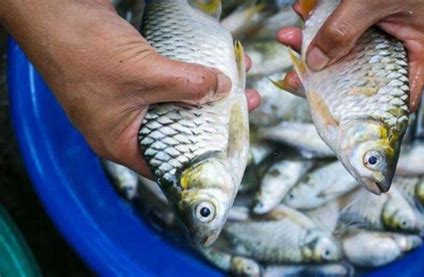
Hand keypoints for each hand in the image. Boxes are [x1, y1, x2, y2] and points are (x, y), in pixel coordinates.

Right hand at [1, 0, 259, 176]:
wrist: (55, 9)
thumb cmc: (84, 50)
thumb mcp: (143, 73)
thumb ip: (187, 85)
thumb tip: (224, 89)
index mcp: (119, 141)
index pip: (167, 163)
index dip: (201, 156)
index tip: (231, 143)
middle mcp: (125, 124)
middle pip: (178, 128)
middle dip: (211, 116)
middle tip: (243, 106)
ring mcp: (127, 99)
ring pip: (175, 101)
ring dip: (204, 91)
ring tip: (237, 80)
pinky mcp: (131, 76)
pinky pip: (167, 81)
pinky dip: (188, 74)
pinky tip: (211, 64)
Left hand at [277, 0, 423, 110]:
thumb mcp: (371, 2)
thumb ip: (343, 31)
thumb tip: (313, 63)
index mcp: (417, 45)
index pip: (397, 90)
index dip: (369, 106)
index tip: (337, 115)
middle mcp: (398, 40)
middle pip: (358, 69)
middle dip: (322, 70)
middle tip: (293, 76)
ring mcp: (380, 25)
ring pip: (342, 45)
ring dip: (311, 40)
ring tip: (286, 37)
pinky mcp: (363, 10)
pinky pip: (337, 22)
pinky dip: (317, 18)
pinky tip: (300, 10)